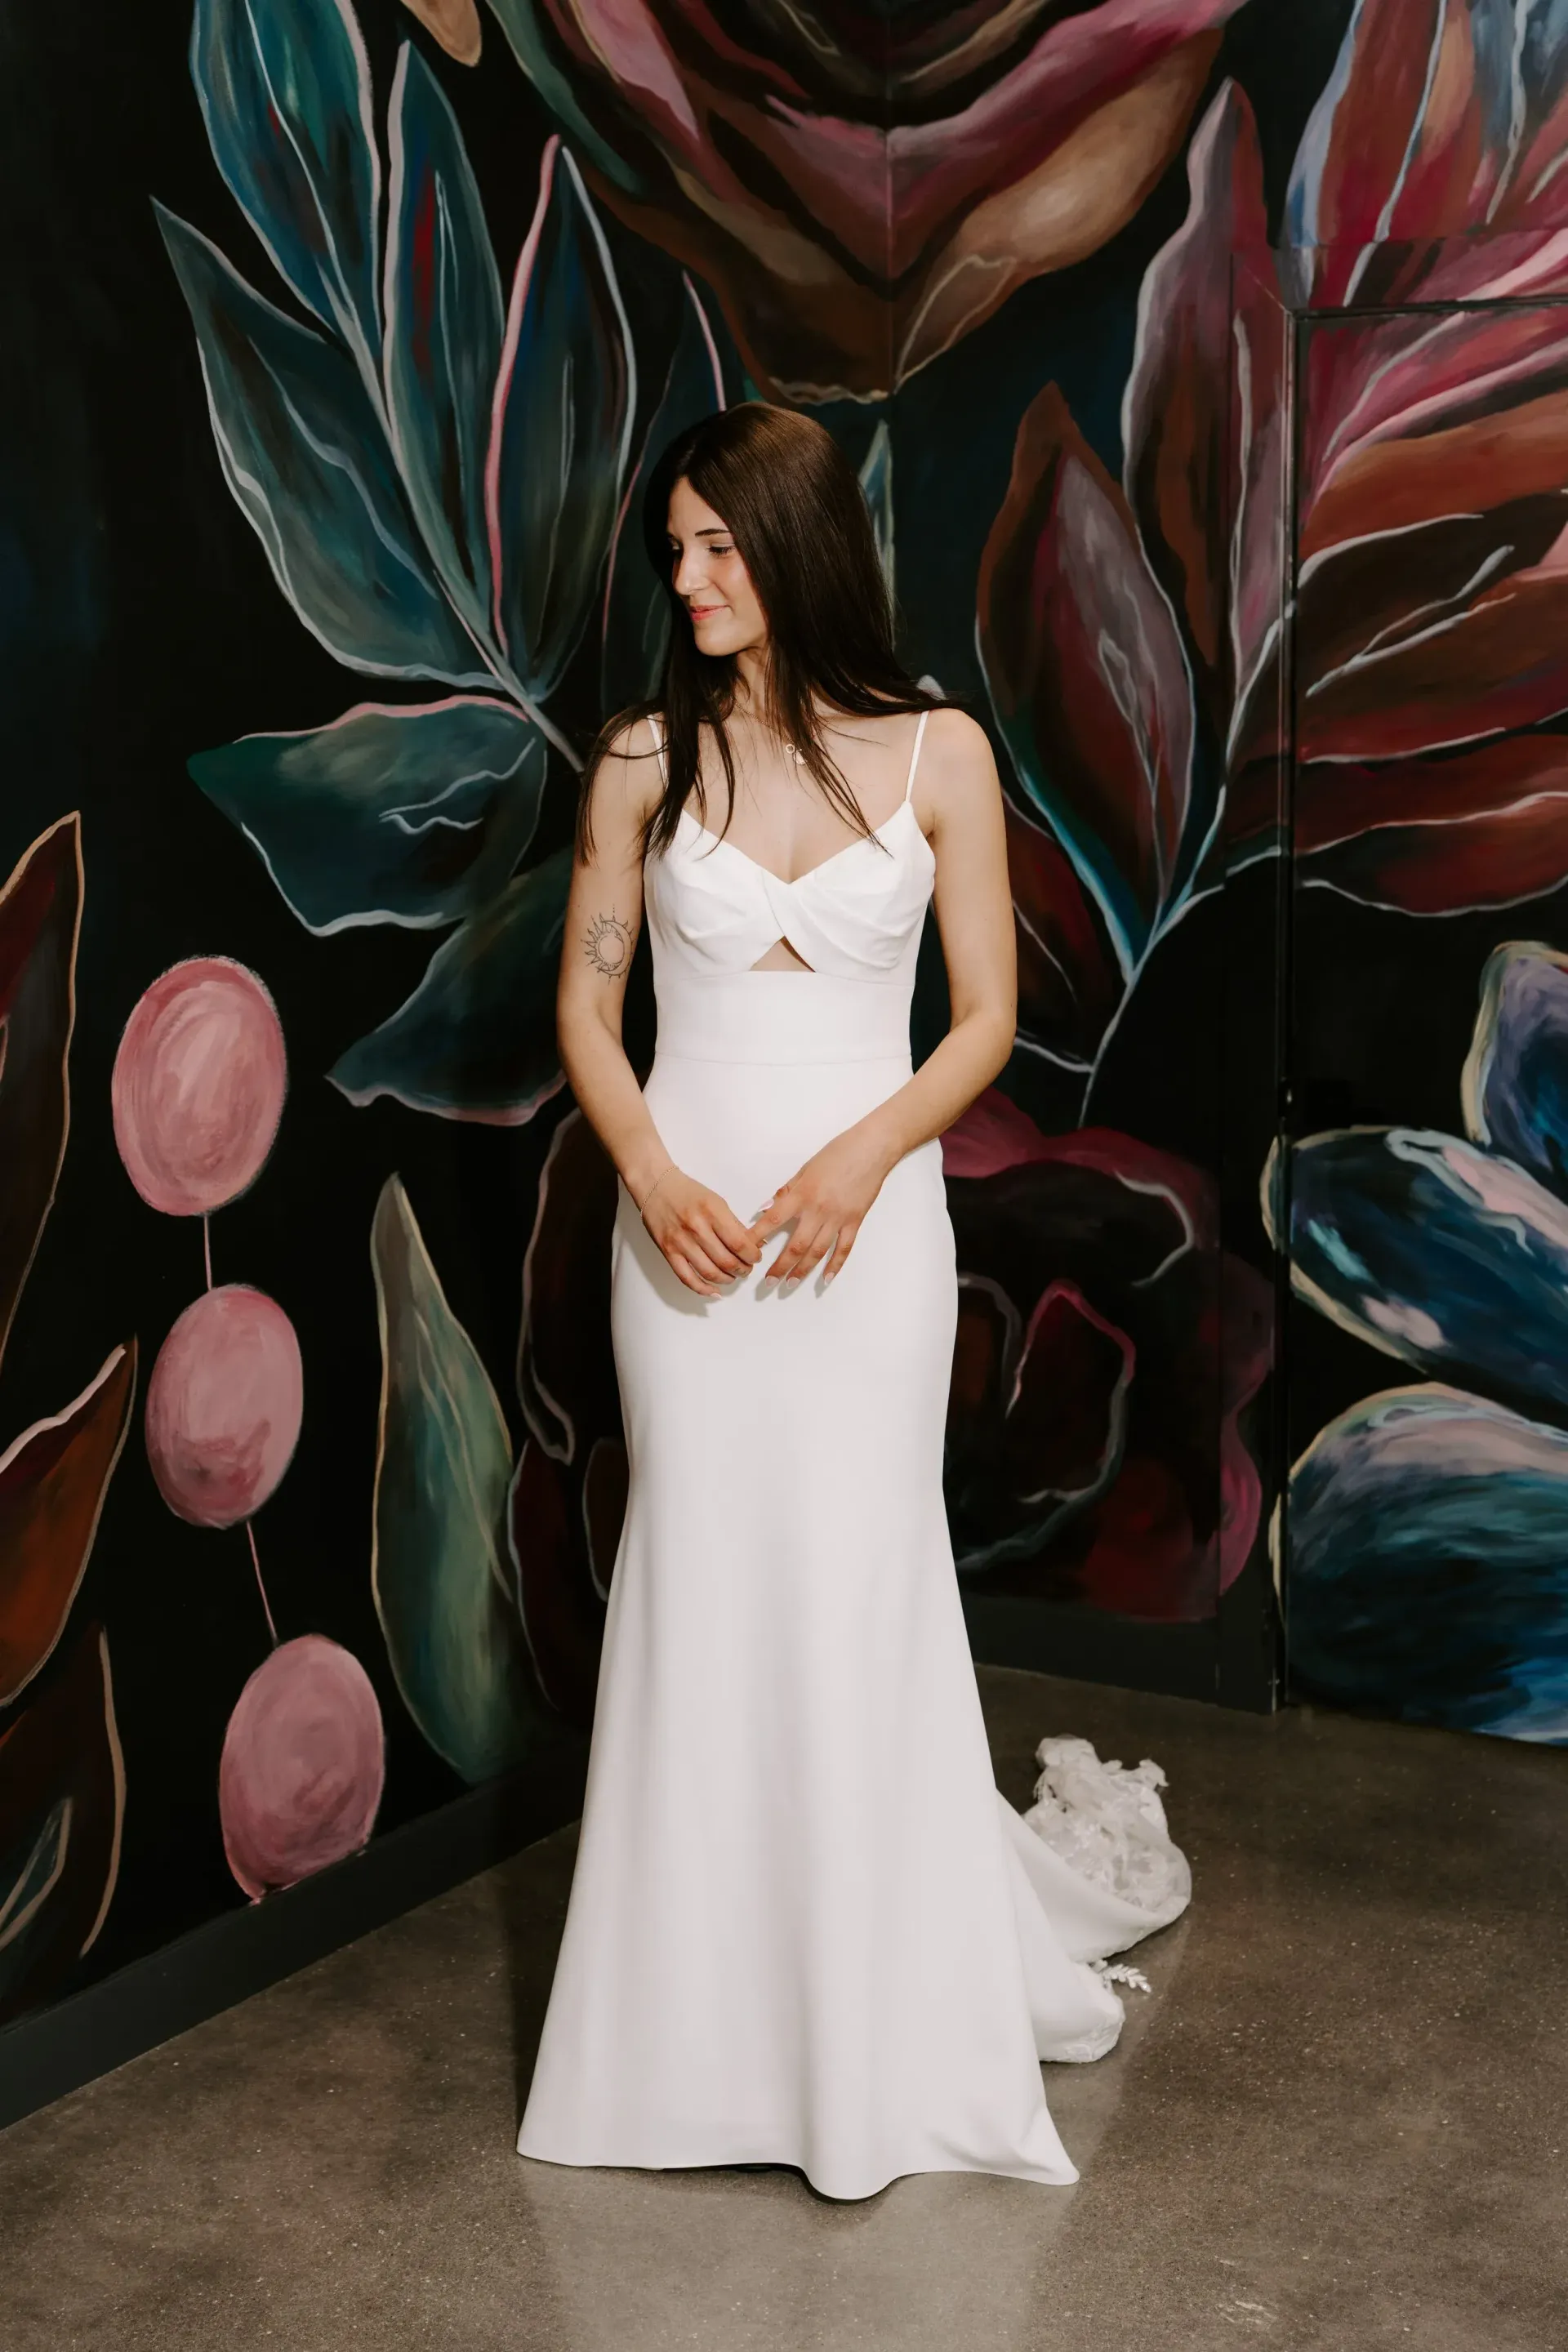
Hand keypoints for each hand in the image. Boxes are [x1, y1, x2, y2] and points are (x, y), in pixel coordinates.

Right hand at [638, 1165, 761, 1297]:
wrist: (655, 1185)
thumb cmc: (687, 1192)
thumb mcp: (717, 1201)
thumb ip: (734, 1224)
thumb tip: (754, 1244)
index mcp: (712, 1212)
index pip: (740, 1243)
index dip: (752, 1256)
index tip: (756, 1257)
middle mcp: (697, 1228)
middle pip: (727, 1261)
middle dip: (743, 1269)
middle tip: (746, 1268)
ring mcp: (681, 1242)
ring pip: (710, 1272)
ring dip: (727, 1279)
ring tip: (733, 1276)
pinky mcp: (668, 1252)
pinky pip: (687, 1278)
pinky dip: (703, 1289)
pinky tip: (714, 1291)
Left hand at [748, 1127, 893, 1287]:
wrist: (872, 1149)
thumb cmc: (837, 1153)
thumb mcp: (805, 1168)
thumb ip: (786, 1191)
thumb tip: (765, 1209)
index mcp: (803, 1194)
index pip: (774, 1220)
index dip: (757, 1236)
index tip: (745, 1250)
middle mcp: (819, 1210)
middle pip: (796, 1246)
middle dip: (780, 1266)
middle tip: (768, 1282)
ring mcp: (838, 1218)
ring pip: (818, 1252)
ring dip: (803, 1271)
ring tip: (790, 1284)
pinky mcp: (855, 1221)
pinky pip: (844, 1248)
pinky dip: (835, 1265)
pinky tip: (825, 1278)